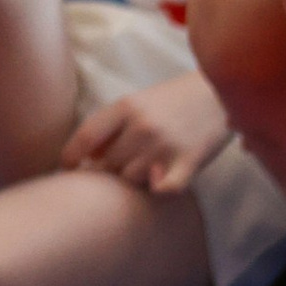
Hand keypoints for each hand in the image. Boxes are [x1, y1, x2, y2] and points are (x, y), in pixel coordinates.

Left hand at [61, 69, 227, 195]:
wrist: (218, 94)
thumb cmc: (172, 101)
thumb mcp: (137, 103)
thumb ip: (112, 126)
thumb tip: (84, 157)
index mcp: (126, 107)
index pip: (86, 135)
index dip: (71, 156)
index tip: (67, 169)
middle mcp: (142, 125)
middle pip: (108, 164)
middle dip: (108, 171)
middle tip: (117, 170)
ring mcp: (166, 145)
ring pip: (132, 179)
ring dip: (134, 181)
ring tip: (143, 170)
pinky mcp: (189, 162)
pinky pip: (163, 191)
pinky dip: (158, 191)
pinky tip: (160, 182)